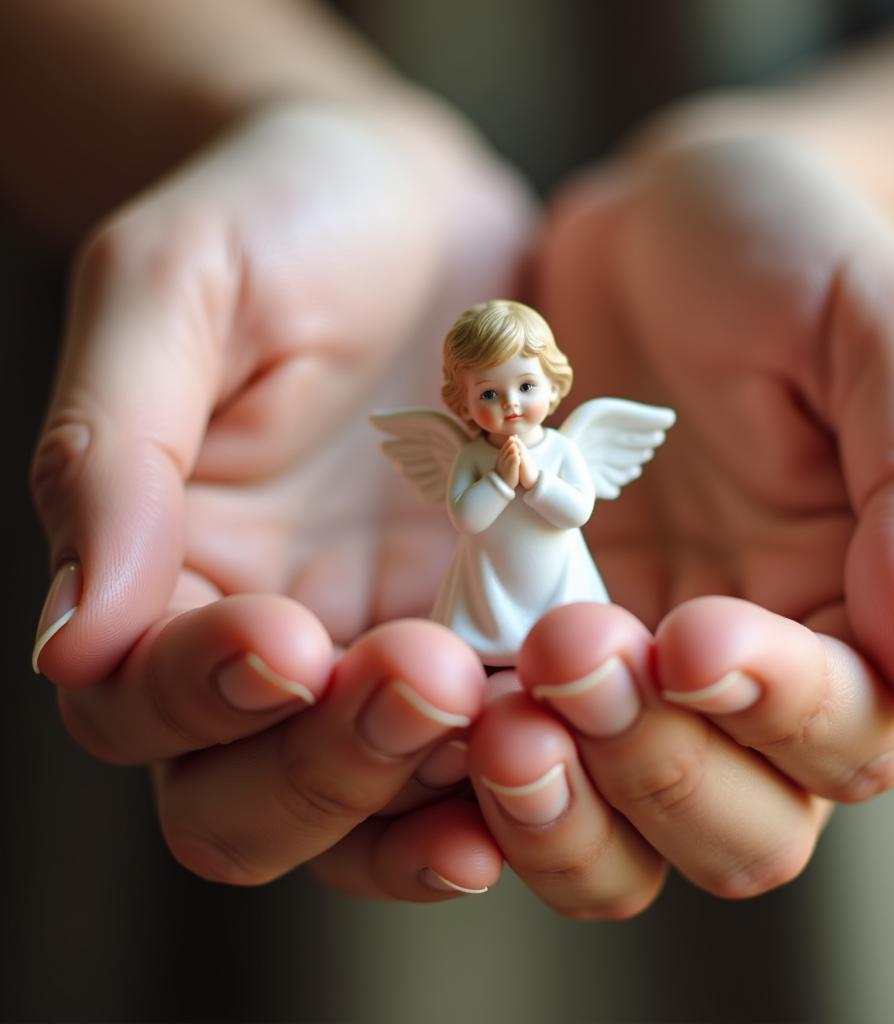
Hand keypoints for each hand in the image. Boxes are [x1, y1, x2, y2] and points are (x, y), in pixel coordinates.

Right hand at [31, 100, 531, 897]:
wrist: (412, 206)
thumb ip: (112, 452)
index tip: (283, 637)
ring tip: (512, 721)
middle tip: (426, 676)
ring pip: (376, 808)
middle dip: (330, 767)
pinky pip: (495, 743)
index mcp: (162, 570)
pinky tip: (580, 732)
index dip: (198, 696)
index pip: (134, 702)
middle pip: (249, 803)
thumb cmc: (276, 220)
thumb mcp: (173, 287)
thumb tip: (73, 638)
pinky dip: (529, 764)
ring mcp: (383, 647)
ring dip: (434, 791)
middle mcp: (266, 639)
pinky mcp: (487, 629)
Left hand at [467, 137, 893, 916]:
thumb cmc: (785, 254)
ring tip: (502, 720)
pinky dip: (480, 772)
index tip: (696, 631)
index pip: (851, 734)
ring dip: (565, 809)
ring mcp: (635, 670)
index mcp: (862, 613)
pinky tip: (442, 709)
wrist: (652, 226)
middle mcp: (751, 672)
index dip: (779, 709)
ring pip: (622, 832)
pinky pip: (515, 758)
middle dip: (661, 768)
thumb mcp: (880, 329)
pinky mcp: (533, 643)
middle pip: (740, 828)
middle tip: (574, 658)